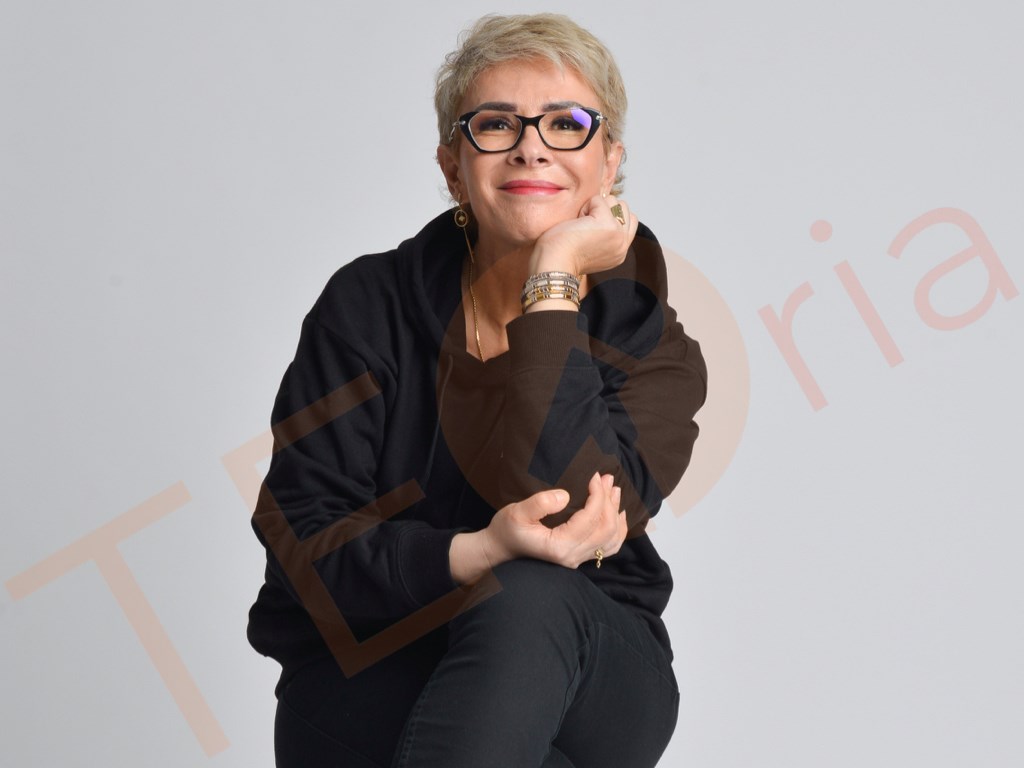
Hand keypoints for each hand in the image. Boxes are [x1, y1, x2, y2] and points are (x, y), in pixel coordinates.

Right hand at [450, 473, 625, 582]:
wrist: (500, 549)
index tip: (594, 475)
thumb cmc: (506, 530)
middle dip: (609, 501)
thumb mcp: (516, 513)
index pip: (590, 519)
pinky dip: (617, 530)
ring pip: (610, 539)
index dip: (597, 495)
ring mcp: (577, 559)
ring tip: (615, 490)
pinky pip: (607, 547)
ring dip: (616, 513)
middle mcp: (573, 556)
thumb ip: (540, 503)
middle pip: (605, 529)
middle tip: (607, 478)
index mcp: (560, 546)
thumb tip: (565, 496)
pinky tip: (619, 515)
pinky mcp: (578, 556)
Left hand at [528, 194, 638, 277]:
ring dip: (594, 208)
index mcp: (619, 253)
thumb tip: (603, 210)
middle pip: (623, 208)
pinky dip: (584, 207)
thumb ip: (603, 235)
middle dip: (603, 209)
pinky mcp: (607, 224)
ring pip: (614, 201)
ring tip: (580, 226)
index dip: (610, 215)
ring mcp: (617, 234)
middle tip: (584, 227)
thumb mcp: (590, 248)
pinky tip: (576, 223)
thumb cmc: (561, 256)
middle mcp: (622, 244)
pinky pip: (598, 199)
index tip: (591, 228)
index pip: (629, 221)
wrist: (554, 264)